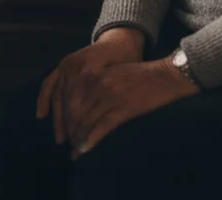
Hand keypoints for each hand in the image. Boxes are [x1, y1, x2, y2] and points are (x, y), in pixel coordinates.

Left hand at [37, 27, 144, 147]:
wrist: (162, 75)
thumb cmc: (137, 74)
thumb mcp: (109, 72)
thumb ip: (92, 83)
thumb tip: (77, 103)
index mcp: (89, 72)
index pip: (67, 96)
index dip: (61, 114)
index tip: (59, 127)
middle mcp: (94, 82)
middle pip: (73, 109)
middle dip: (67, 128)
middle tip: (64, 142)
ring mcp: (108, 95)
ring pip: (85, 120)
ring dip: (77, 137)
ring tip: (74, 149)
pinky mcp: (122, 108)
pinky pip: (101, 127)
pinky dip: (91, 140)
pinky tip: (84, 149)